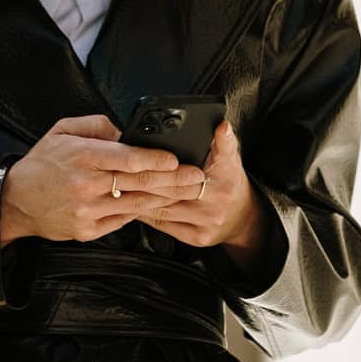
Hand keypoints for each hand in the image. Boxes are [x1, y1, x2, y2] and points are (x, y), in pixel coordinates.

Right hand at [0, 115, 206, 246]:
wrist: (16, 202)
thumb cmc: (42, 164)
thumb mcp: (63, 131)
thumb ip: (98, 126)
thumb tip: (127, 131)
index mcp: (83, 157)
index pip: (128, 159)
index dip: (156, 159)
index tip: (176, 159)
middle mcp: (87, 186)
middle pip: (139, 183)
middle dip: (173, 180)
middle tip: (197, 177)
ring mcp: (88, 211)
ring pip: (136, 204)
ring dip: (165, 198)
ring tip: (187, 192)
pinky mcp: (88, 230)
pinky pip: (122, 220)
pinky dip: (141, 211)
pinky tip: (158, 204)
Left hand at [123, 120, 274, 265]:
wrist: (241, 219)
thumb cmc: (229, 182)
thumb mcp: (230, 158)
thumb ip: (224, 142)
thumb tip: (222, 125)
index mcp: (227, 174)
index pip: (212, 158)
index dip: (191, 152)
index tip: (166, 151)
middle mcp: (217, 199)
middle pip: (174, 186)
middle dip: (148, 177)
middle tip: (122, 168)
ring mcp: (206, 221)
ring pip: (164, 206)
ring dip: (140, 196)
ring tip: (118, 186)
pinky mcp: (197, 237)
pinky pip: (163, 224)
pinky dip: (144, 213)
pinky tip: (129, 204)